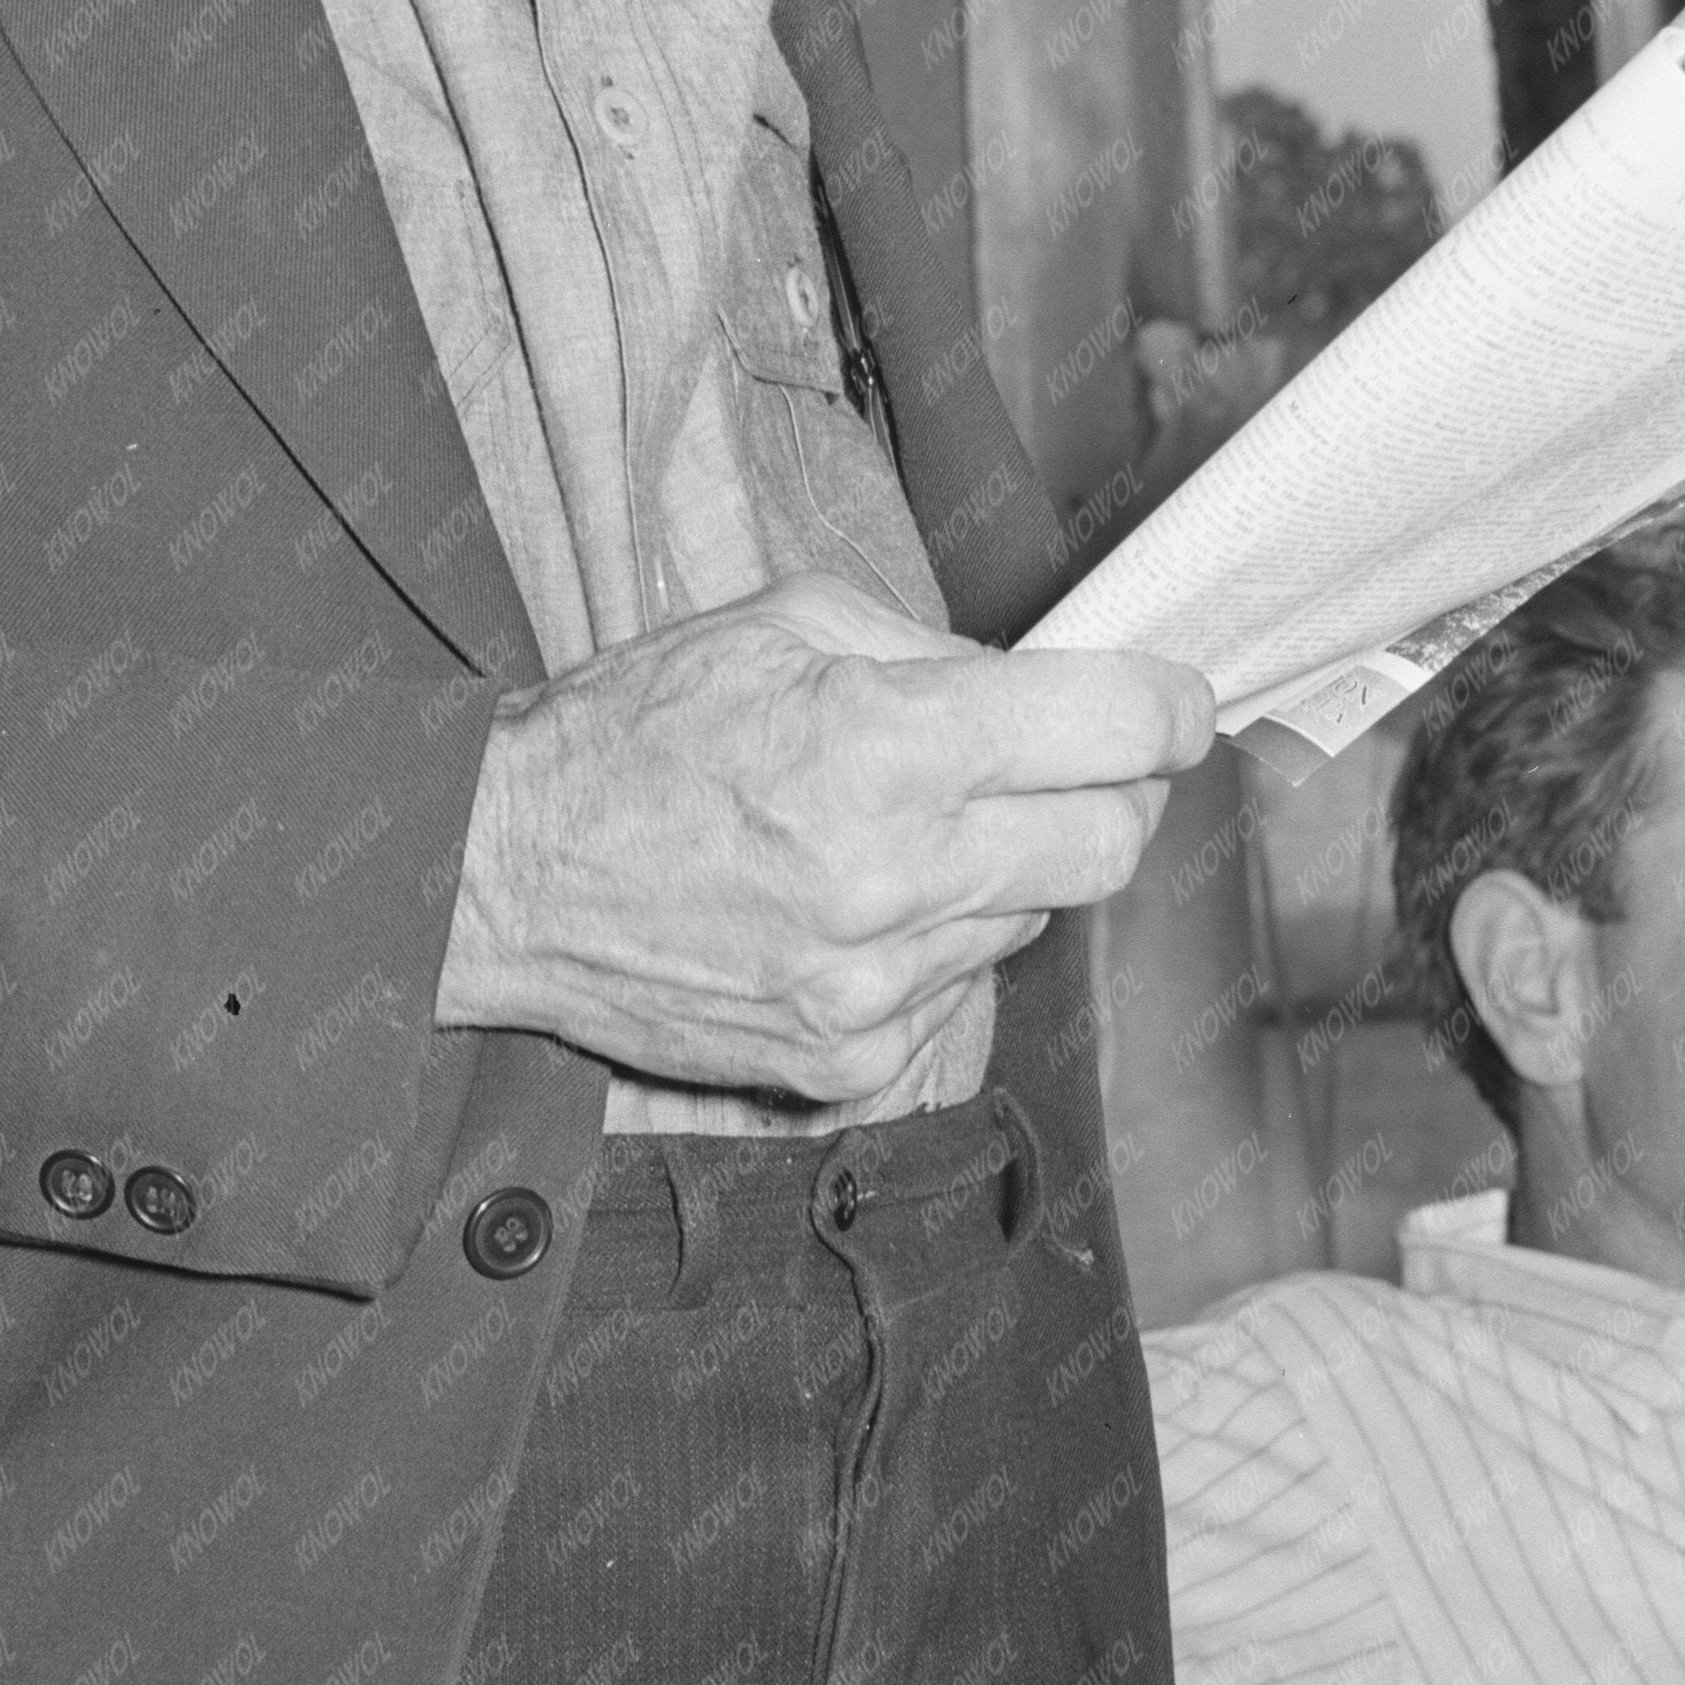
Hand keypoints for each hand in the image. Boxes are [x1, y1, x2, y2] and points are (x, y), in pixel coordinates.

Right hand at [435, 570, 1214, 1118]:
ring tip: (906, 832)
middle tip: (1069, 765)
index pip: (1116, 732)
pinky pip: (957, 995)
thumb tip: (1046, 690)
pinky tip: (852, 907)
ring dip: (1007, 871)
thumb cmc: (636, 729)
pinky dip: (935, 946)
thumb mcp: (784, 624)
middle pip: (1112, 846)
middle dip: (1113, 794)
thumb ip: (934, 653)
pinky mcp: (846, 1060)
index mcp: (889, 744)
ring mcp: (875, 985)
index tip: (1177, 704)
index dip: (1170, 708)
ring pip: (1037, 922)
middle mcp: (898, 876)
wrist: (506, 873)